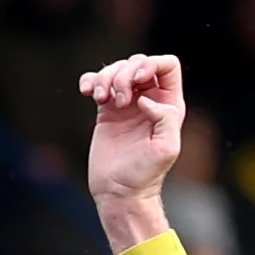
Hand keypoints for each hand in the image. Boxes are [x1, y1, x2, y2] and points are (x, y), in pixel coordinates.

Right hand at [77, 53, 184, 253]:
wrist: (120, 192)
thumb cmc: (145, 174)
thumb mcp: (167, 148)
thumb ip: (166, 117)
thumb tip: (144, 99)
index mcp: (169, 104)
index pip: (167, 65)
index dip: (152, 64)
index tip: (138, 81)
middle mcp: (149, 100)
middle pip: (139, 62)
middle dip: (125, 73)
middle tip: (120, 101)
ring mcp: (126, 104)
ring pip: (117, 69)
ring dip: (105, 77)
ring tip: (100, 99)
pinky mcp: (106, 111)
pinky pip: (97, 83)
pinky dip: (90, 81)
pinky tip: (86, 93)